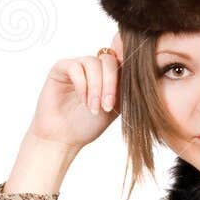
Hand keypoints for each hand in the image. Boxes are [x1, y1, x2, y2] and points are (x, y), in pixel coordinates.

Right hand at [28, 31, 122, 152]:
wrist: (64, 138)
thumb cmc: (87, 125)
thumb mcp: (114, 107)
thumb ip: (124, 89)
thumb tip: (138, 76)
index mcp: (108, 75)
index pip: (121, 63)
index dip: (123, 77)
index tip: (120, 100)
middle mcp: (93, 67)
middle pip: (109, 60)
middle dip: (110, 84)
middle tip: (107, 106)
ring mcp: (77, 66)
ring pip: (93, 63)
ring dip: (96, 87)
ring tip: (93, 108)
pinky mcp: (61, 68)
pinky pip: (75, 67)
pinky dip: (82, 85)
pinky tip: (83, 100)